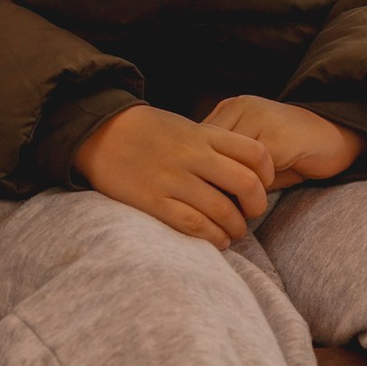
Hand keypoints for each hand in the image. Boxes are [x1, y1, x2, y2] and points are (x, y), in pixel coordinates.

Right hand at [71, 102, 273, 249]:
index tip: (264, 184)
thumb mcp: (184, 126)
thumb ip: (212, 143)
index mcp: (203, 134)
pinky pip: (194, 225)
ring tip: (233, 232)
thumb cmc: (145, 131)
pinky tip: (216, 240)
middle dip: (256, 205)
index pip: (254, 152)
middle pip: (245, 184)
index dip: (268, 173)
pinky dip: (212, 237)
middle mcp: (192, 155)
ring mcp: (173, 179)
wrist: (99, 132)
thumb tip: (243, 169)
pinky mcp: (153, 200)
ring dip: (235, 228)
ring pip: (222, 210)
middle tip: (251, 214)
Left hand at [200, 96, 365, 192]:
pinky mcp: (277, 135)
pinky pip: (252, 171)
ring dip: (235, 190)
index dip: (201, 174)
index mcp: (230, 109)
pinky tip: (263, 197)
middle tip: (223, 208)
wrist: (339, 135)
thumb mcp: (255, 155)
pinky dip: (255, 190)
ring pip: (229, 163)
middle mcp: (240, 107)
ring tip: (244, 206)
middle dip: (214, 184)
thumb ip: (228, 165)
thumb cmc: (294, 151)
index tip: (208, 197)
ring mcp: (258, 117)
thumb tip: (201, 195)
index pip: (197, 145)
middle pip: (208, 154)